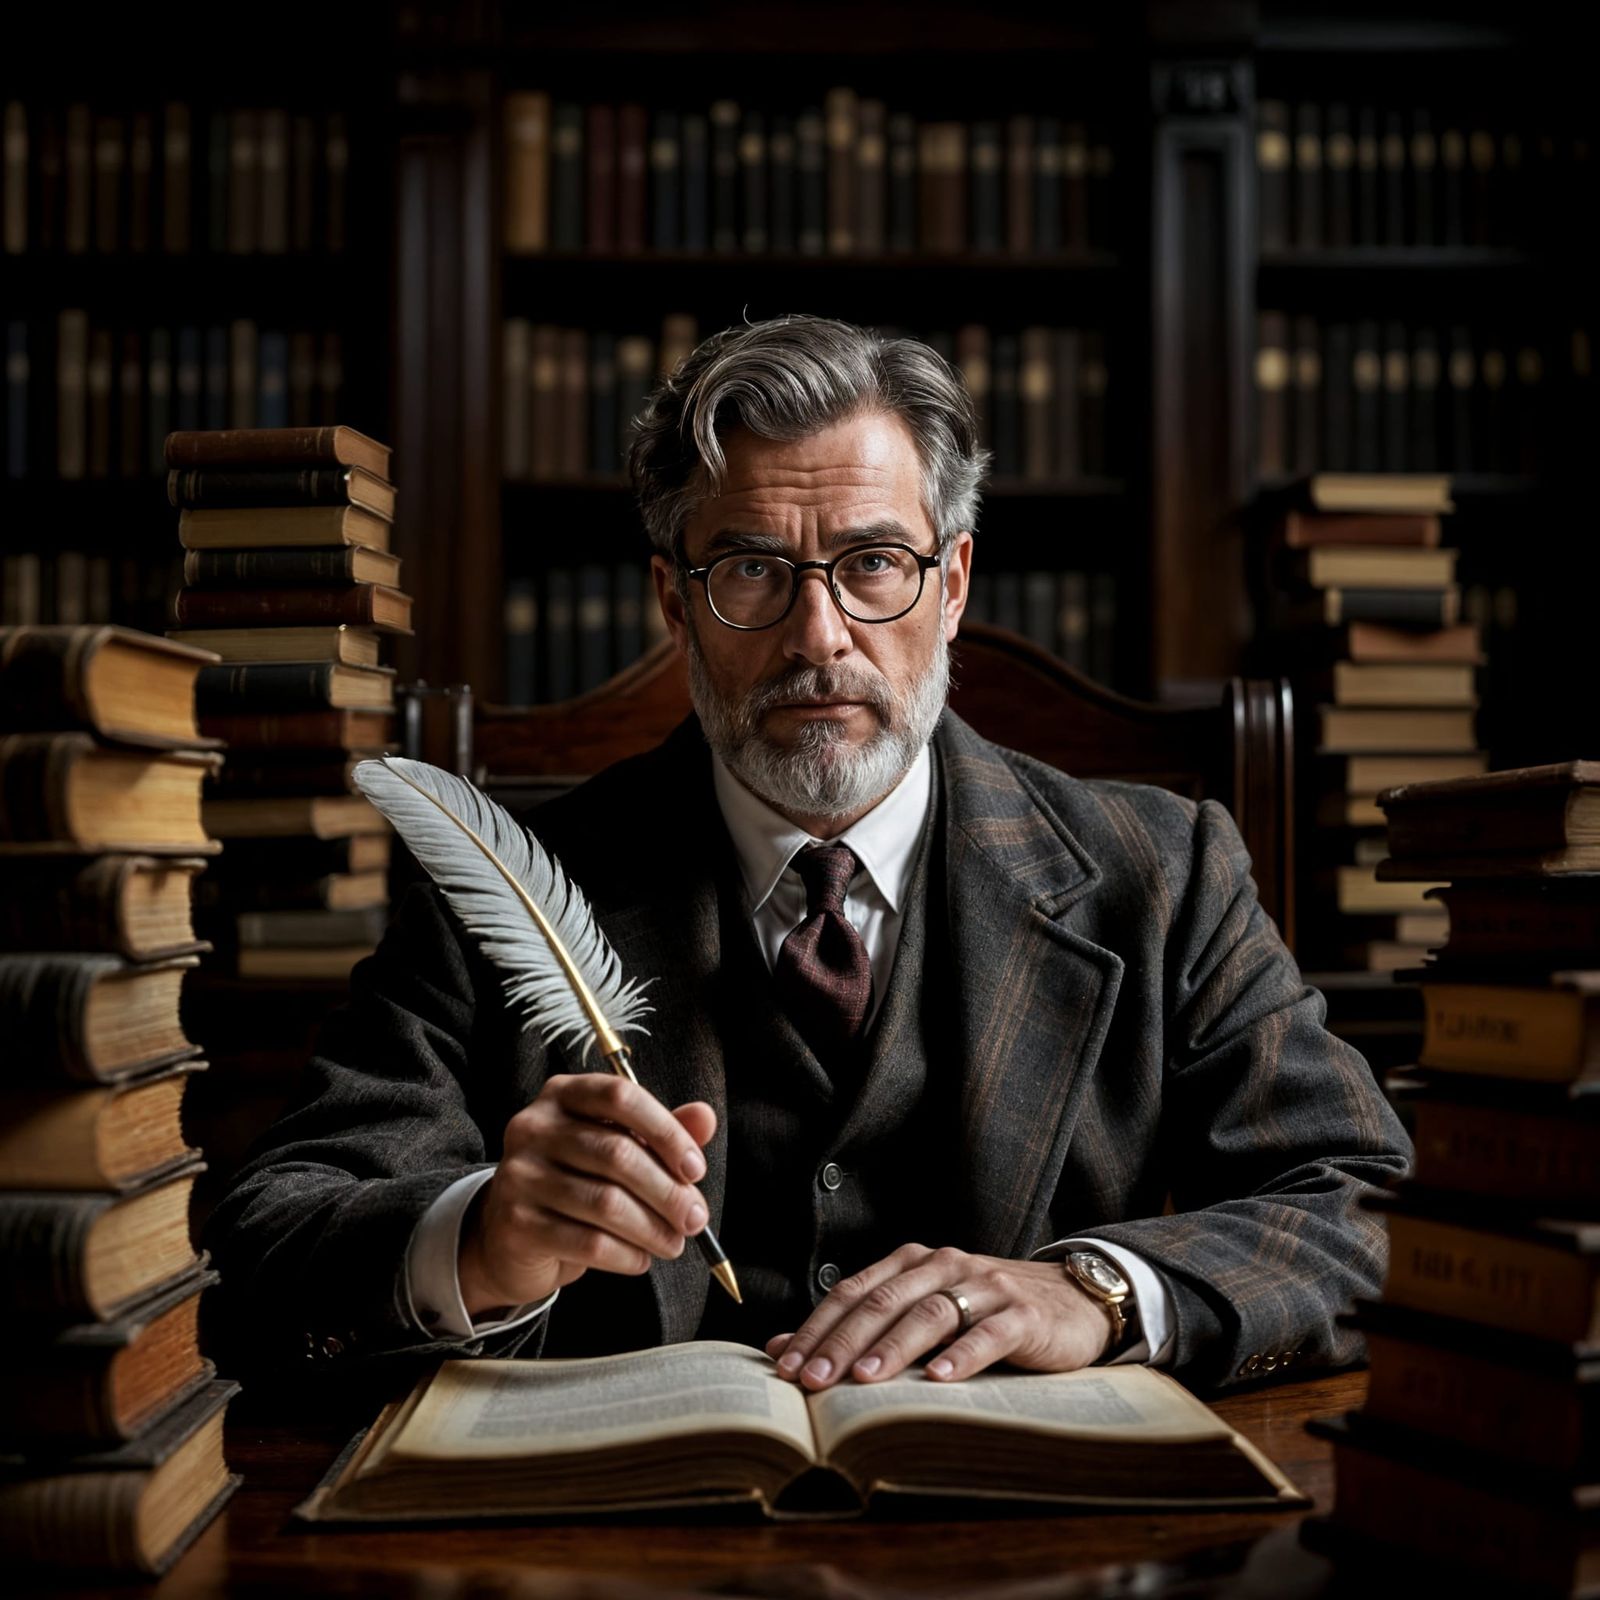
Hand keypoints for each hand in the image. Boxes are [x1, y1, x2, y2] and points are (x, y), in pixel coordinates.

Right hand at [457, 1074, 715, 1314]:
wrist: (512, 1235)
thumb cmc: (577, 1180)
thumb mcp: (618, 1146)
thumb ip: (661, 1131)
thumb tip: (705, 1116)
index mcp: (562, 1094)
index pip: (621, 1097)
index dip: (666, 1132)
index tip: (696, 1169)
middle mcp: (533, 1126)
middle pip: (617, 1154)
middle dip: (668, 1192)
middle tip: (695, 1219)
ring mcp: (520, 1174)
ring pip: (606, 1203)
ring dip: (652, 1229)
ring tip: (673, 1243)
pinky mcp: (516, 1223)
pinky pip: (588, 1242)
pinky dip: (625, 1254)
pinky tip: (641, 1259)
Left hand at [763, 1244, 1112, 1387]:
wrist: (1072, 1299)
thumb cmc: (984, 1312)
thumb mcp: (923, 1312)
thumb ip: (861, 1326)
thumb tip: (781, 1347)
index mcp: (913, 1263)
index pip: (852, 1293)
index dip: (816, 1329)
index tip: (785, 1368)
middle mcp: (944, 1265)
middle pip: (882, 1302)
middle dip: (841, 1343)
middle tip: (812, 1382)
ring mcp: (984, 1286)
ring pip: (929, 1313)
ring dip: (892, 1348)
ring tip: (863, 1380)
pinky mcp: (1023, 1314)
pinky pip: (988, 1333)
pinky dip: (962, 1355)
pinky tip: (940, 1379)